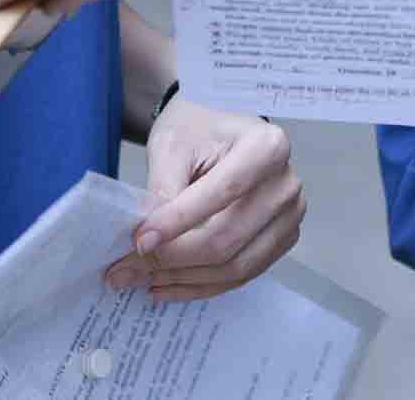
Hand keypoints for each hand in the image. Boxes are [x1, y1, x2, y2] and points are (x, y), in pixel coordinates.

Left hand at [105, 105, 305, 301]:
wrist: (219, 129)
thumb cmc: (197, 129)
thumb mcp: (172, 145)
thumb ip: (162, 191)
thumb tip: (146, 244)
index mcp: (266, 148)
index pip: (221, 194)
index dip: (177, 223)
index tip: (138, 241)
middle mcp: (285, 184)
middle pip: (228, 239)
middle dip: (172, 259)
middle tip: (126, 268)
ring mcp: (288, 216)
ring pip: (235, 267)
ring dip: (183, 279)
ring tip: (141, 278)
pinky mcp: (281, 240)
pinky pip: (241, 276)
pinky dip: (201, 285)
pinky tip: (167, 283)